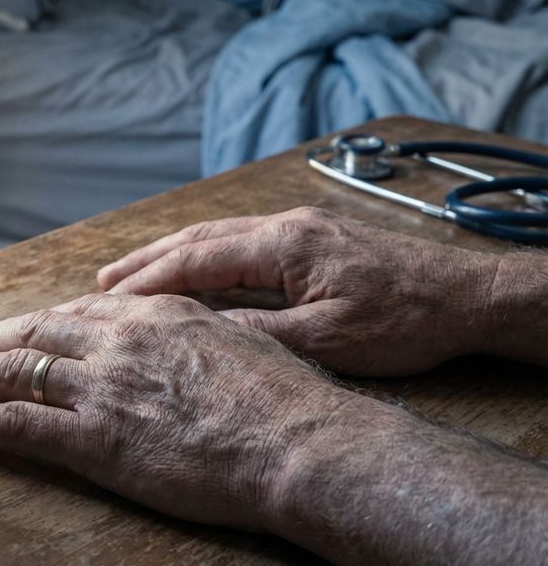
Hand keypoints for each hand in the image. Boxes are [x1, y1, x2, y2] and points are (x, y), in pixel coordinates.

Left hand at [0, 293, 353, 530]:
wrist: (298, 441)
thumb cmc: (284, 400)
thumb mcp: (239, 343)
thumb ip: (194, 336)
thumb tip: (181, 343)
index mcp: (155, 314)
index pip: (76, 313)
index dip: (36, 323)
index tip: (14, 330)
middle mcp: (119, 340)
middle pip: (34, 332)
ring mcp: (102, 387)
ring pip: (14, 372)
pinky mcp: (95, 437)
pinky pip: (15, 425)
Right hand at [97, 207, 506, 375]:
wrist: (466, 296)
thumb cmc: (405, 320)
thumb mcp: (328, 340)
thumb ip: (259, 333)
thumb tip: (200, 333)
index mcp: (285, 244)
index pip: (198, 260)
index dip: (149, 282)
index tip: (110, 303)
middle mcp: (284, 225)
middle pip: (197, 238)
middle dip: (145, 260)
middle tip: (100, 281)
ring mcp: (297, 227)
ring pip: (216, 236)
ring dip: (170, 254)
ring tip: (129, 274)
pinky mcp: (310, 238)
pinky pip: (240, 242)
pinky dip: (203, 256)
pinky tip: (190, 272)